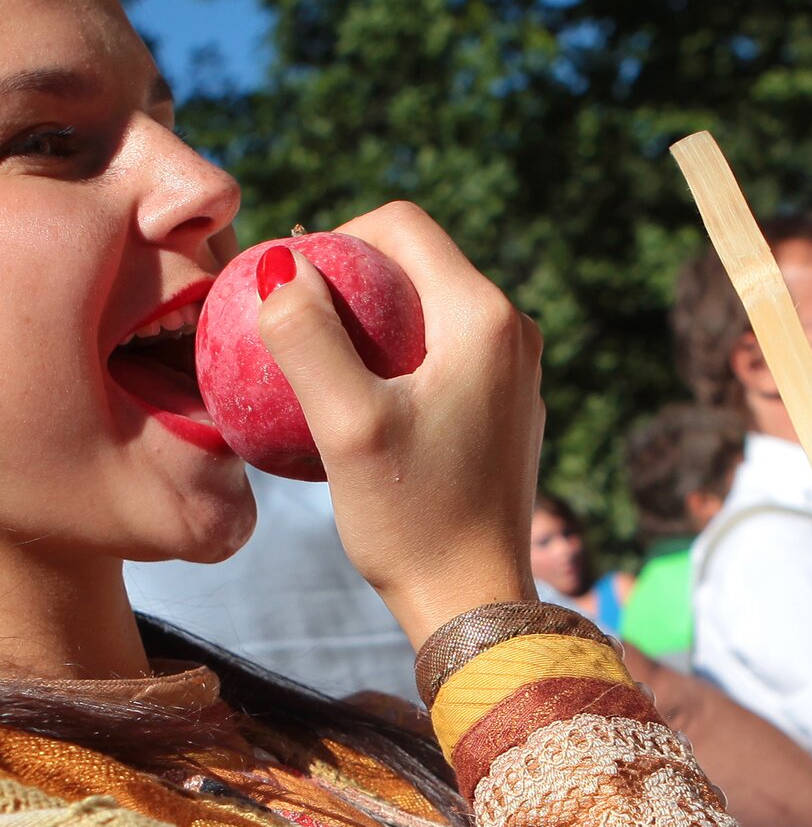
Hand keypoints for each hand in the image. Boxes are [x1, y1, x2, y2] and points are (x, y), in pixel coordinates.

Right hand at [256, 202, 544, 644]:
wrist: (475, 600)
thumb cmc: (411, 520)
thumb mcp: (345, 425)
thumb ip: (307, 336)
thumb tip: (278, 265)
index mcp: (486, 316)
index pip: (402, 225)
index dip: (335, 237)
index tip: (288, 287)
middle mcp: (516, 331)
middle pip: (418, 263)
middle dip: (351, 277)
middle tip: (292, 323)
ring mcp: (518, 369)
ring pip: (430, 307)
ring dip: (372, 319)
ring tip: (317, 361)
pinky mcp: (509, 404)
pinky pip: (446, 351)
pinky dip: (398, 356)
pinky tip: (358, 400)